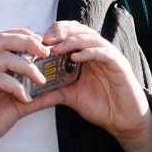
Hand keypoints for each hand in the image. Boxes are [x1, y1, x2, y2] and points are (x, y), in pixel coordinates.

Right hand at [0, 28, 59, 151]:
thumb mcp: (17, 106)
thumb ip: (37, 98)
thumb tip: (60, 93)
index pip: (4, 37)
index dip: (24, 35)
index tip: (43, 44)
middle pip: (3, 39)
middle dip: (27, 42)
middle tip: (46, 53)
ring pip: (3, 58)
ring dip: (26, 67)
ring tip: (40, 80)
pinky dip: (16, 87)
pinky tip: (24, 98)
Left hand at [39, 21, 151, 151]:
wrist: (123, 122)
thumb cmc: (100, 106)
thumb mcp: (70, 96)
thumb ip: (53, 89)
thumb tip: (29, 90)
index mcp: (85, 54)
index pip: (70, 32)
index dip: (55, 32)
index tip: (38, 40)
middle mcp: (98, 51)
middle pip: (80, 29)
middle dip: (62, 31)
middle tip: (45, 39)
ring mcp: (110, 57)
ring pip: (91, 38)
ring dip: (72, 41)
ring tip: (56, 48)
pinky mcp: (120, 66)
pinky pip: (105, 53)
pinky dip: (89, 52)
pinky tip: (76, 57)